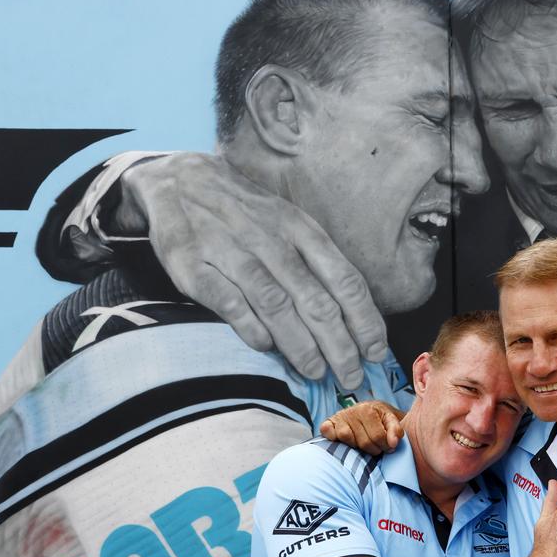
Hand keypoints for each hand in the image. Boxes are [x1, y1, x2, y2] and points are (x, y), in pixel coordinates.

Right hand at [116, 152, 387, 387]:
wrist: (180, 178)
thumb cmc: (246, 212)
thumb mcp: (289, 223)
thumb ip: (317, 264)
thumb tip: (351, 319)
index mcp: (302, 230)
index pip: (345, 280)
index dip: (364, 321)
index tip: (376, 353)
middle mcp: (271, 241)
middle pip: (316, 299)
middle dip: (339, 345)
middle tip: (351, 378)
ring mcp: (232, 252)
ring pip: (276, 303)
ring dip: (300, 343)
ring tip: (316, 373)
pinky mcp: (192, 265)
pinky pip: (228, 300)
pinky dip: (249, 326)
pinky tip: (265, 347)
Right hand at [320, 401, 404, 454]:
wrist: (369, 411)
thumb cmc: (381, 419)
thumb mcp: (392, 420)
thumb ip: (395, 430)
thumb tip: (393, 443)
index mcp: (369, 409)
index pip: (378, 436)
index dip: (385, 446)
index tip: (388, 447)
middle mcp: (353, 411)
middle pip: (363, 441)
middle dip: (373, 449)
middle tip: (377, 448)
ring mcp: (340, 417)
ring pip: (345, 437)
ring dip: (355, 445)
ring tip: (362, 445)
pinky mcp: (329, 422)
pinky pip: (326, 430)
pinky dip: (332, 436)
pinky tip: (343, 441)